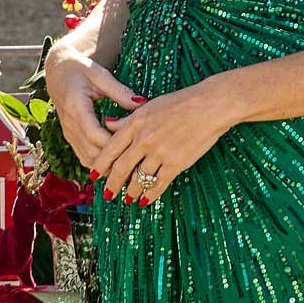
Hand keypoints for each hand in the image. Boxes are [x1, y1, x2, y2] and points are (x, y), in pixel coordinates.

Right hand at [45, 43, 142, 168]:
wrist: (57, 73)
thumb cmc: (80, 70)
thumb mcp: (101, 75)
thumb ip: (120, 91)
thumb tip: (143, 103)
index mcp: (76, 107)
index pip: (95, 135)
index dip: (115, 144)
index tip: (137, 143)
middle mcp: (69, 125)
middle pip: (92, 152)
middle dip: (115, 158)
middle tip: (139, 160)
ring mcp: (68, 134)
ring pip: (88, 159)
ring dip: (108, 165)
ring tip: (131, 165)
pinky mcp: (70, 138)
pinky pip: (85, 157)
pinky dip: (100, 163)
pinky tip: (118, 161)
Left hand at [89, 79, 236, 204]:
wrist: (209, 106)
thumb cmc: (181, 102)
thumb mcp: (149, 106)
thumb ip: (127, 119)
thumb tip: (107, 124)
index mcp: (135, 123)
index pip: (111, 148)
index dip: (101, 164)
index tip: (94, 175)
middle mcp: (144, 140)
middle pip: (122, 167)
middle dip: (113, 184)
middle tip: (107, 195)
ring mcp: (159, 153)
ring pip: (139, 178)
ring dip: (131, 191)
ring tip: (127, 199)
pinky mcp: (176, 163)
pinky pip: (159, 183)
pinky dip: (150, 194)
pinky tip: (145, 200)